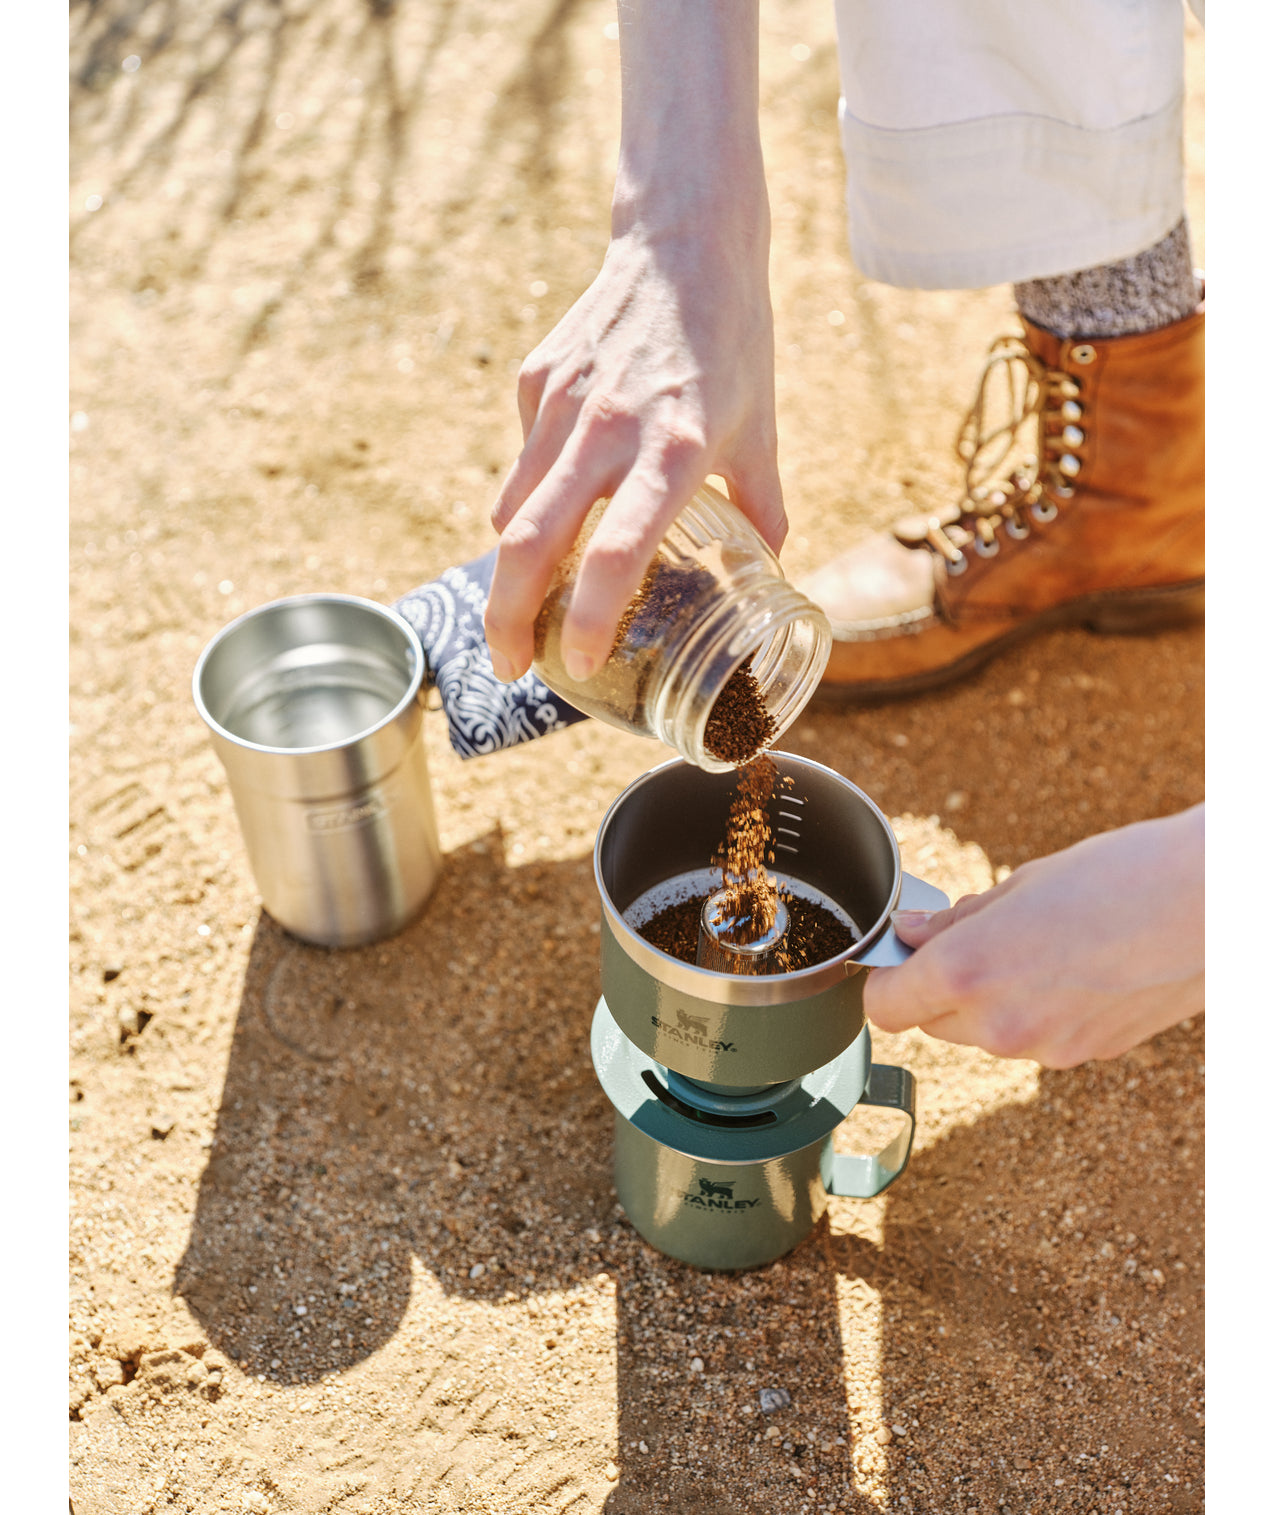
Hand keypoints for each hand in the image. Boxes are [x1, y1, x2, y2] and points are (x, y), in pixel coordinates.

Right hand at [482, 0, 784, 684]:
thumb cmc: (733, 341)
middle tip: (508, 666)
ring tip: (523, 611)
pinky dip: (529, 501)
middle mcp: (608, 429)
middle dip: (508, 618)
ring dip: (512, 571)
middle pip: (531, 543)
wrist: (685, 241)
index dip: (592, 616)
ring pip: (513, 508)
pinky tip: (558, 506)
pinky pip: (523, 462)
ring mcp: (562, 403)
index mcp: (675, 449)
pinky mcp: (536, 380)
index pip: (619, 551)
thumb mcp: (761, 428)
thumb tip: (770, 571)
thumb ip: (763, 507)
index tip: (578, 661)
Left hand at [863, 806, 1203, 1067]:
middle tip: (973, 941)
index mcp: (968, 972)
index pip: (885, 1006)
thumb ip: (956, 921)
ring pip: (982, 1036)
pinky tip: (1072, 970)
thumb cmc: (1121, 877)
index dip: (886, 980)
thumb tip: (911, 933)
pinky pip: (1035, 1039)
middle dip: (938, 989)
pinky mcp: (1086, 1055)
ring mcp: (1045, 1048)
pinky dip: (1037, 1013)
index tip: (898, 958)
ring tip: (1036, 949)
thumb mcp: (1021, 884)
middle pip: (931, 1024)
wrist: (1212, 904)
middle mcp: (999, 1023)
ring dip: (989, 1003)